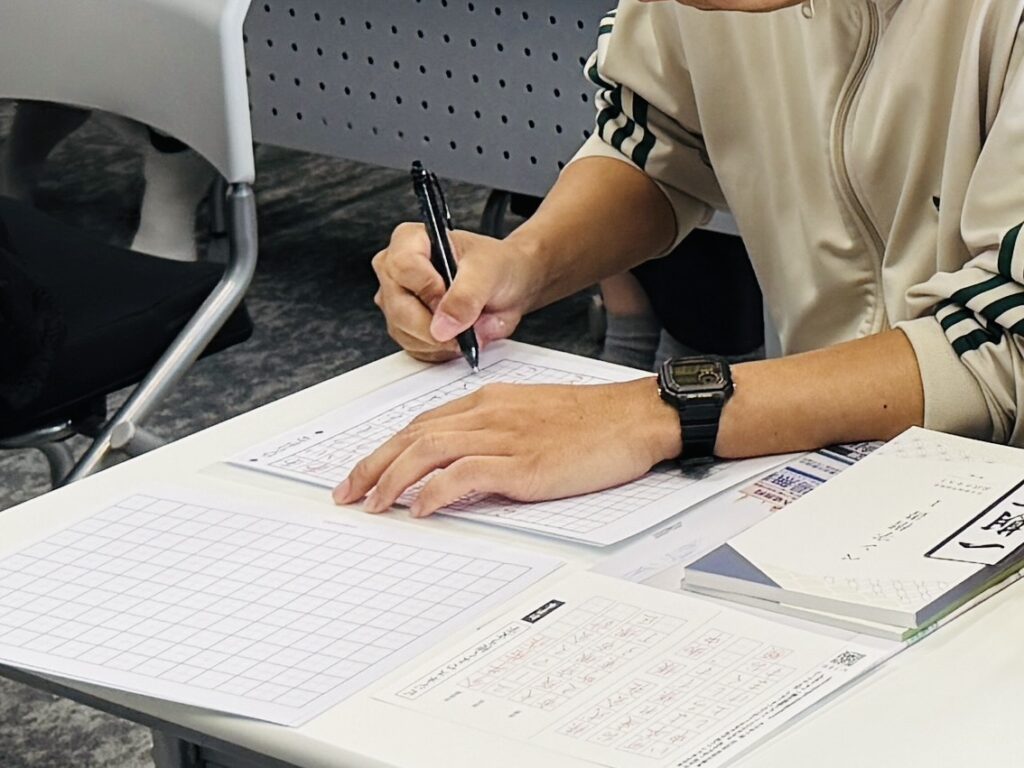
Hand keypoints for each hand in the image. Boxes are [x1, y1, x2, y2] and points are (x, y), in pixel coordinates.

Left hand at [332, 378, 681, 516]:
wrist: (635, 416)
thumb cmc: (592, 420)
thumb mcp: (533, 416)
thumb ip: (496, 433)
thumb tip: (464, 464)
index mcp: (490, 401)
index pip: (422, 423)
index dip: (386, 449)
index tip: (365, 472)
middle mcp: (489, 413)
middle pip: (413, 435)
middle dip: (373, 465)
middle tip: (347, 493)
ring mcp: (505, 437)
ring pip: (429, 450)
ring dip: (392, 479)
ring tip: (373, 505)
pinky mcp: (524, 464)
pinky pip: (466, 474)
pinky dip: (436, 490)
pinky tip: (420, 508)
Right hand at [372, 223, 537, 361]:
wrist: (508, 286)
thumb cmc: (495, 266)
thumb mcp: (488, 271)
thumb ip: (467, 296)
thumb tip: (443, 325)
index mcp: (409, 240)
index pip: (403, 267)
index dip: (429, 289)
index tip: (451, 298)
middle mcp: (396, 271)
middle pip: (399, 307)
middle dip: (435, 324)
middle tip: (465, 322)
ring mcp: (396, 301)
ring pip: (404, 332)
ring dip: (440, 339)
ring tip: (465, 324)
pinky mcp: (404, 328)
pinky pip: (414, 348)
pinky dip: (440, 349)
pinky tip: (457, 334)